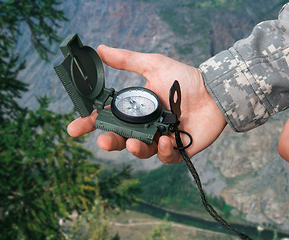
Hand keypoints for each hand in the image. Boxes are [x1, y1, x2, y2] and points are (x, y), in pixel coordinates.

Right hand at [67, 45, 226, 163]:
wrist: (214, 91)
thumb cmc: (184, 79)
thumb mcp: (153, 65)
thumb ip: (127, 60)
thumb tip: (99, 49)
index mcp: (136, 109)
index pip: (108, 118)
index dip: (90, 123)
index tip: (73, 128)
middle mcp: (145, 126)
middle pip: (121, 139)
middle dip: (109, 142)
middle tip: (103, 140)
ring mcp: (160, 138)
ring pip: (141, 151)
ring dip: (135, 149)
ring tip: (135, 143)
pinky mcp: (178, 149)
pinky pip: (166, 157)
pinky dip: (164, 151)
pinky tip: (166, 140)